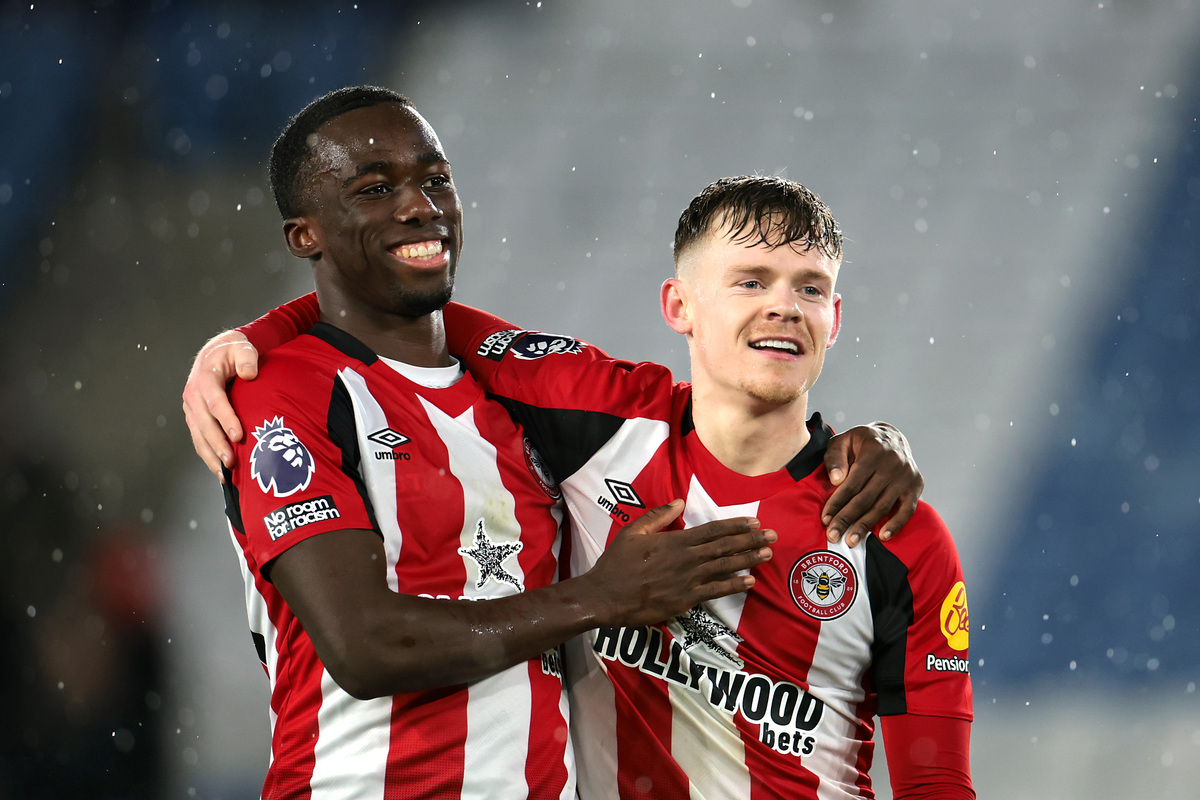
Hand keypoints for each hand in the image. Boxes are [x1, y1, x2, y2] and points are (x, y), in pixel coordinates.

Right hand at [181, 330, 259, 478]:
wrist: (215, 354)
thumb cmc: (231, 352)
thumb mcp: (242, 348)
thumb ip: (247, 358)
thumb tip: (249, 373)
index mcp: (205, 380)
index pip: (215, 402)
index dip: (226, 419)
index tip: (238, 435)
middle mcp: (194, 396)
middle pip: (205, 424)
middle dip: (218, 444)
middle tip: (231, 461)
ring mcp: (192, 409)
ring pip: (198, 436)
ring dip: (210, 455)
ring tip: (224, 473)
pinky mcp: (194, 418)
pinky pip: (198, 439)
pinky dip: (207, 455)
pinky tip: (218, 469)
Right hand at [580, 500, 775, 627]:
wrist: (606, 596)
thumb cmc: (617, 563)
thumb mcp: (633, 532)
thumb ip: (658, 516)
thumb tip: (680, 501)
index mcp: (675, 540)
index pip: (712, 530)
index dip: (735, 526)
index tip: (753, 522)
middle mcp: (687, 558)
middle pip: (725, 546)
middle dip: (751, 541)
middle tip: (772, 536)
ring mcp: (688, 579)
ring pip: (725, 566)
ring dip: (748, 560)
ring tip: (767, 554)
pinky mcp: (686, 599)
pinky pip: (716, 591)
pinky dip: (734, 585)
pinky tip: (750, 582)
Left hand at [822, 422, 922, 546]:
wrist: (892, 437)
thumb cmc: (861, 442)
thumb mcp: (843, 440)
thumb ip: (835, 457)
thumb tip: (836, 480)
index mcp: (872, 451)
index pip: (852, 483)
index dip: (837, 503)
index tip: (825, 519)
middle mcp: (892, 463)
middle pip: (866, 498)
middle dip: (847, 519)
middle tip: (833, 536)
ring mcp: (905, 476)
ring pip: (883, 506)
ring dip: (865, 526)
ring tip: (851, 541)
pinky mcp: (916, 486)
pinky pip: (907, 510)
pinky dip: (895, 524)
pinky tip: (882, 536)